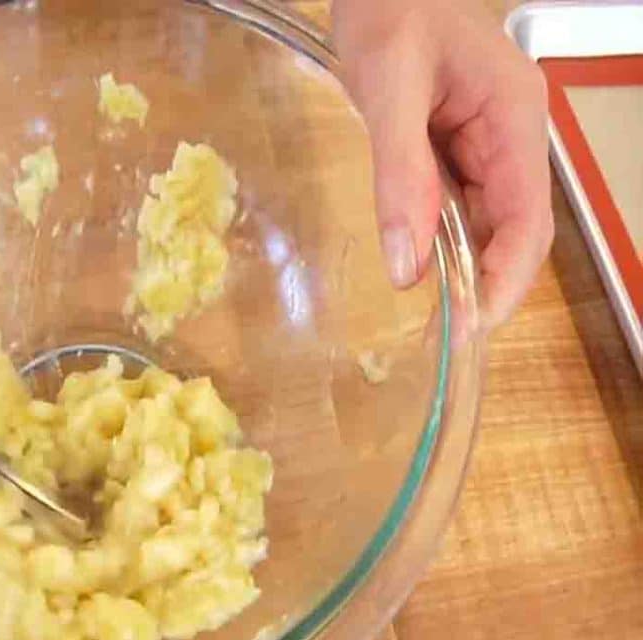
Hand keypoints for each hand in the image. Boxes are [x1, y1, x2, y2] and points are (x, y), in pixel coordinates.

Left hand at [332, 0, 553, 331]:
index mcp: (514, 117)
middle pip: (513, 226)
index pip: (527, 216)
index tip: (478, 323)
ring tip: (439, 313)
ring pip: (486, 220)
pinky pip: (458, 203)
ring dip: (466, 265)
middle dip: (489, 280)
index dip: (507, 276)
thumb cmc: (390, 12)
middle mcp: (510, 135)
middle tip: (452, 331)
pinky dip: (443, 238)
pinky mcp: (457, 146)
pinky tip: (423, 263)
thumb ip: (399, 176)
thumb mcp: (390, 90)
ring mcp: (486, 141)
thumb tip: (407, 264)